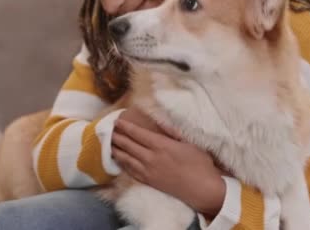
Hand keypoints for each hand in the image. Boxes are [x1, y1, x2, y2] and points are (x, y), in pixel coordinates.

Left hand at [111, 114, 225, 216]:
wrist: (201, 189)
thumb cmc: (199, 164)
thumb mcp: (189, 143)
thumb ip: (172, 132)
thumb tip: (160, 121)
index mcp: (161, 145)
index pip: (138, 134)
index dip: (126, 127)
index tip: (117, 121)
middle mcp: (151, 157)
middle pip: (128, 145)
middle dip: (117, 136)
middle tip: (108, 129)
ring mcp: (148, 171)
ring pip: (126, 158)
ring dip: (116, 149)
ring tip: (109, 143)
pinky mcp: (148, 181)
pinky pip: (130, 171)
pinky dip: (122, 163)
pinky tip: (118, 159)